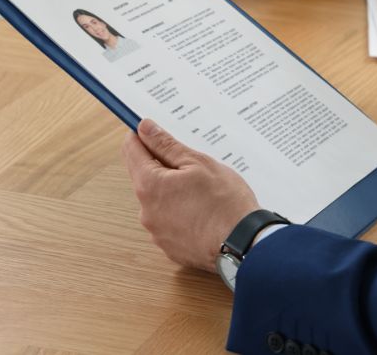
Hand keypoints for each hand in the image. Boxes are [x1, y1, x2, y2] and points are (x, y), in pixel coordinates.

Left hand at [121, 119, 260, 271]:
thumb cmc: (225, 201)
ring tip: (205, 191)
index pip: (132, 151)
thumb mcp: (198, 163)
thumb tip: (145, 128)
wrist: (243, 243)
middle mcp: (146, 211)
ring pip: (160, 201)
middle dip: (164, 166)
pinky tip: (204, 211)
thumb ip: (167, 145)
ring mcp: (157, 232)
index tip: (150, 129)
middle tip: (193, 163)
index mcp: (150, 185)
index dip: (141, 136)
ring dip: (174, 191)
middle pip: (146, 177)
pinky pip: (170, 221)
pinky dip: (182, 213)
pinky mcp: (170, 247)